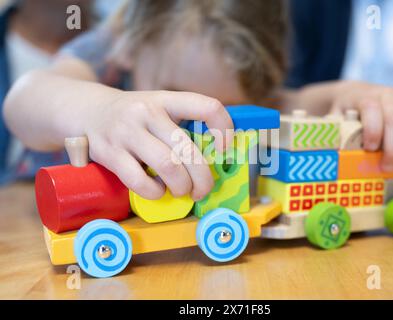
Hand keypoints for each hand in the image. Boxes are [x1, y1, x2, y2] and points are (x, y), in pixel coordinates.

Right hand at [83, 90, 233, 199]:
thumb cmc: (133, 116)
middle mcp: (147, 111)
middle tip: (203, 189)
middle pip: (188, 149)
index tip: (225, 149)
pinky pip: (140, 181)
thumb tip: (212, 160)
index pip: (207, 106)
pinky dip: (155, 192)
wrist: (86, 110)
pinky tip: (157, 190)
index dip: (224, 130)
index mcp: (166, 99)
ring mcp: (126, 132)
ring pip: (168, 166)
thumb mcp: (157, 108)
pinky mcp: (109, 153)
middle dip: (203, 178)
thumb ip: (181, 126)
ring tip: (182, 191)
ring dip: (181, 186)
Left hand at [330, 81, 392, 170]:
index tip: (370, 148)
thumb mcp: (335, 117)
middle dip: (392, 144)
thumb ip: (336, 129)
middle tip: (388, 166)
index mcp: (366, 97)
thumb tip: (334, 149)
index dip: (372, 129)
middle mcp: (387, 95)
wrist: (355, 93)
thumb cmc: (345, 110)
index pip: (371, 109)